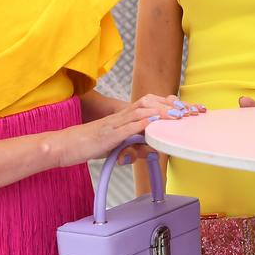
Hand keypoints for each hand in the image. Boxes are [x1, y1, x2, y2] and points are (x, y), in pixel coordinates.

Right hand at [50, 94, 200, 167]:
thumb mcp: (116, 145)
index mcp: (123, 116)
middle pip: (149, 103)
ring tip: (178, 115)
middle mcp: (120, 116)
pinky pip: (126, 127)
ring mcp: (114, 124)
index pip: (150, 104)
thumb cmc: (90, 144)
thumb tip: (151, 150)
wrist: (64, 145)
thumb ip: (134, 145)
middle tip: (190, 111)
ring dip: (161, 112)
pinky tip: (153, 124)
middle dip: (171, 106)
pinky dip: (141, 124)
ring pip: (140, 112)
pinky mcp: (108, 135)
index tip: (188, 107)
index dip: (169, 103)